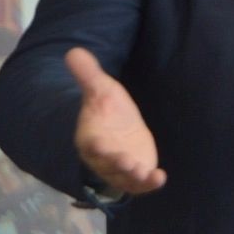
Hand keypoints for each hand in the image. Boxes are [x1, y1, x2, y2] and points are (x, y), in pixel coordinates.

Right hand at [67, 47, 166, 195]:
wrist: (119, 130)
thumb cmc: (107, 111)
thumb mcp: (101, 90)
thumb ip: (89, 75)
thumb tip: (73, 51)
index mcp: (91, 138)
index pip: (89, 143)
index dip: (94, 145)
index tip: (96, 143)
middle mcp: (104, 158)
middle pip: (107, 164)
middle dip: (116, 164)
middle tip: (127, 162)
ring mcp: (121, 169)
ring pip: (124, 177)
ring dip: (134, 177)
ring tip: (145, 173)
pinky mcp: (137, 175)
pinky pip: (141, 183)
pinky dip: (149, 183)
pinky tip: (160, 177)